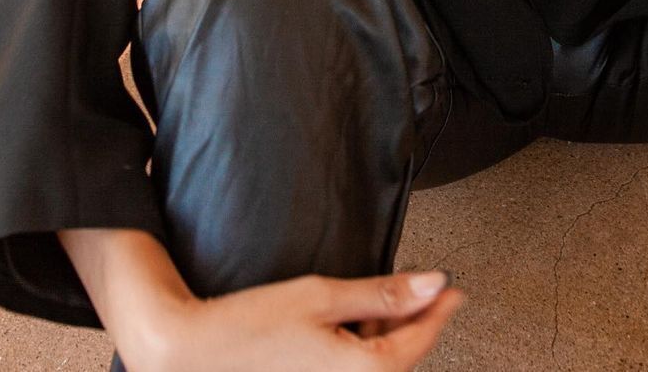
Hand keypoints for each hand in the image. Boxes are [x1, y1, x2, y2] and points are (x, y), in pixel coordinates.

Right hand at [139, 269, 464, 370]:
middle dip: (407, 322)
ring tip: (365, 303)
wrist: (194, 354)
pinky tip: (343, 327)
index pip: (419, 342)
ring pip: (376, 366)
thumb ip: (382, 293)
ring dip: (381, 336)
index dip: (439, 310)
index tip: (453, 290)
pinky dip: (357, 350)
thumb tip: (432, 284)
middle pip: (399, 358)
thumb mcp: (323, 296)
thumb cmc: (250, 327)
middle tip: (406, 287)